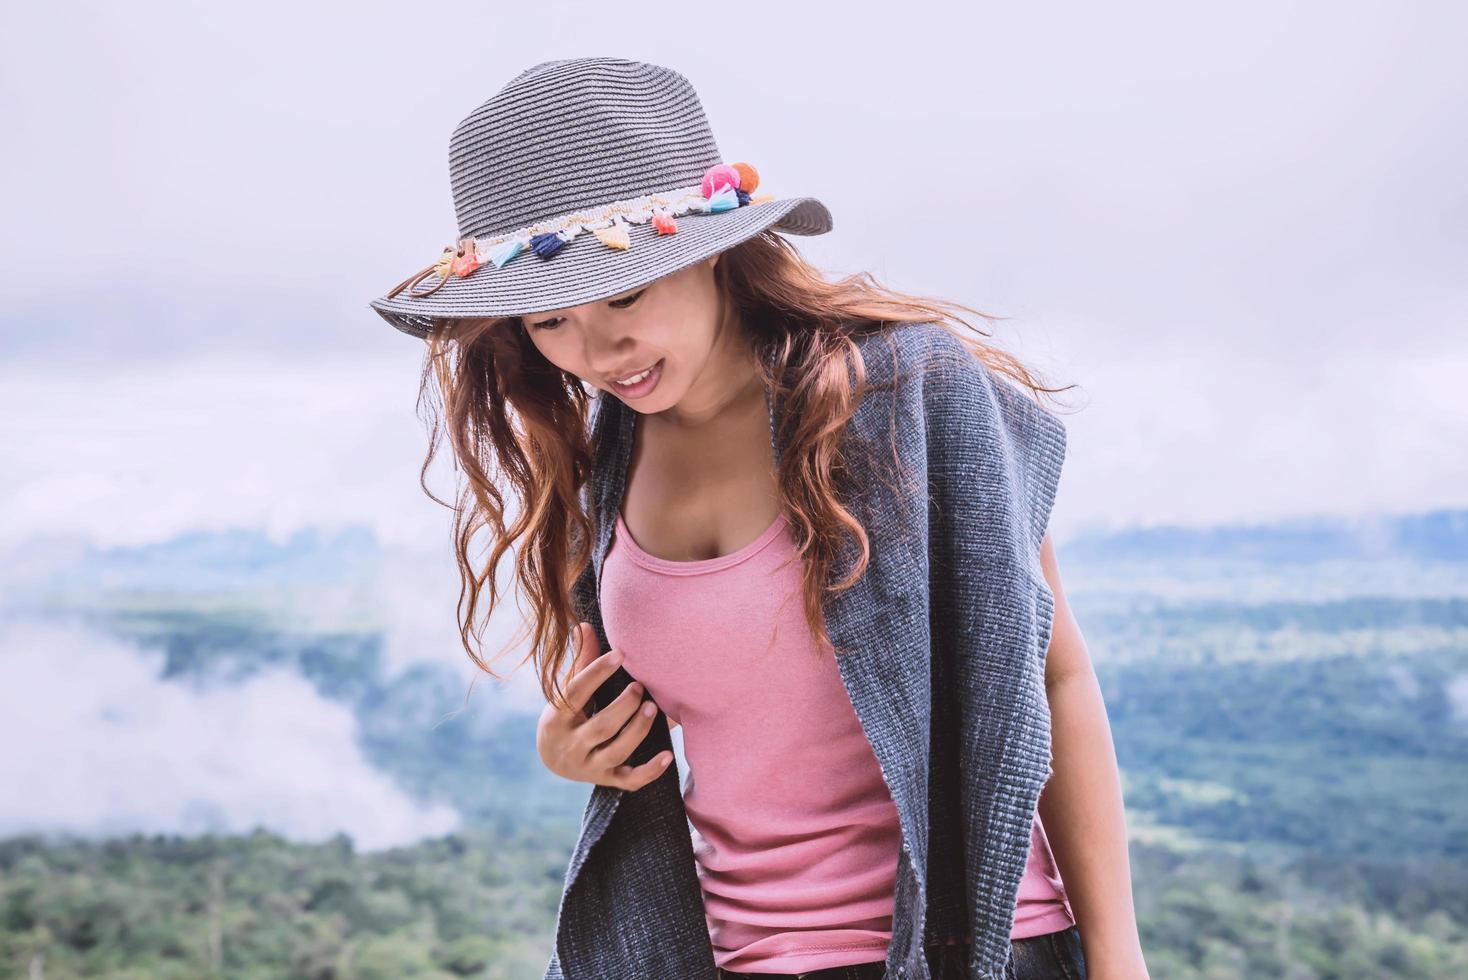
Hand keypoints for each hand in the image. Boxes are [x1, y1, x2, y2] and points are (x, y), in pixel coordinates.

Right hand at [536, 622, 674, 789]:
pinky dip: (650, 771)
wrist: (553, 758)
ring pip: (618, 751)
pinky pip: (630, 781)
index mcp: (557, 719)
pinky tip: (668, 755)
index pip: (576, 693)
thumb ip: (580, 662)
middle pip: (601, 726)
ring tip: (652, 707)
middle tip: (639, 686)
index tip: (620, 654)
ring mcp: (589, 766)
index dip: (597, 672)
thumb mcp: (566, 692)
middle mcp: (571, 746)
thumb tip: (585, 626)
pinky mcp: (606, 780)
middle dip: (624, 706)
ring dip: (638, 730)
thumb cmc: (566, 714)